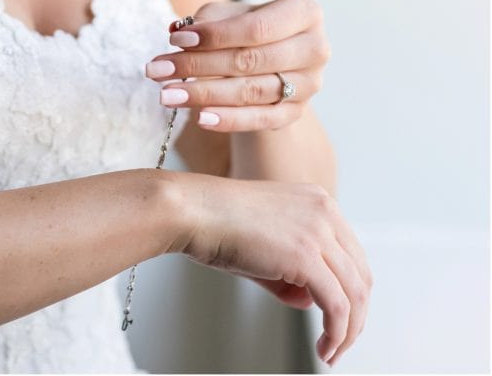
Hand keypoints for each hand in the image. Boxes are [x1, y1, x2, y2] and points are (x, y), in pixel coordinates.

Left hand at [146, 0, 329, 131]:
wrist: (272, 59)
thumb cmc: (247, 27)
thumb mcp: (231, 13)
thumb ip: (208, 20)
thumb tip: (179, 31)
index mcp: (303, 12)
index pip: (257, 27)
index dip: (215, 35)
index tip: (174, 40)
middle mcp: (315, 48)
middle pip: (250, 61)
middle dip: (198, 66)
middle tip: (157, 71)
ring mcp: (309, 84)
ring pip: (252, 91)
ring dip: (204, 95)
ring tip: (167, 95)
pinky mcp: (296, 113)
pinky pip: (260, 119)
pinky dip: (228, 120)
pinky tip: (199, 117)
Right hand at [174, 173, 371, 365]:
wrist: (192, 210)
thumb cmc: (217, 224)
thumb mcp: (268, 243)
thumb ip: (294, 271)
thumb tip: (311, 300)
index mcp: (318, 201)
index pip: (352, 255)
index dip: (351, 292)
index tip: (340, 318)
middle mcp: (324, 211)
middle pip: (360, 276)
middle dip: (355, 317)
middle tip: (339, 343)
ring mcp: (317, 232)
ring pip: (355, 295)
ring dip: (348, 332)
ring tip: (330, 353)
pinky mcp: (306, 256)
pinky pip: (337, 306)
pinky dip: (337, 334)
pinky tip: (324, 349)